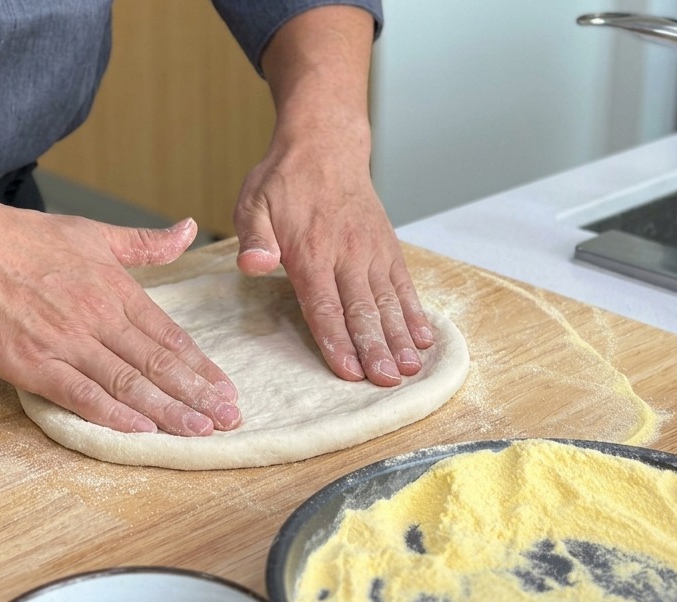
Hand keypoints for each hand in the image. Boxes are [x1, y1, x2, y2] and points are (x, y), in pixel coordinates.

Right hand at [0, 206, 239, 435]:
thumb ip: (144, 243)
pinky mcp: (33, 362)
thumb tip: (188, 230)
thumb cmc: (22, 238)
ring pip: (127, 382)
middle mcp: (98, 317)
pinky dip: (112, 413)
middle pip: (158, 364)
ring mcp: (66, 341)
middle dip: (197, 394)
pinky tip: (140, 429)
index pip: (170, 336)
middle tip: (230, 420)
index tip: (227, 390)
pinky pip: (80, 393)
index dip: (201, 367)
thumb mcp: (92, 231)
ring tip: (199, 431)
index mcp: (115, 289)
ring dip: (167, 410)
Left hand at [233, 125, 434, 386]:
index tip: (350, 372)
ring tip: (411, 369)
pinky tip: (423, 337)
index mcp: (311, 251)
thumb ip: (254, 238)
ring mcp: (371, 251)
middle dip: (376, 349)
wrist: (325, 145)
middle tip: (388, 382)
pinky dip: (414, 312)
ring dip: (400, 337)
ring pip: (387, 301)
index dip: (338, 341)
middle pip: (362, 310)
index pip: (325, 306)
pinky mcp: (387, 246)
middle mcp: (346, 254)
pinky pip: (403, 284)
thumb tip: (255, 265)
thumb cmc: (283, 181)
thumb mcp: (253, 203)